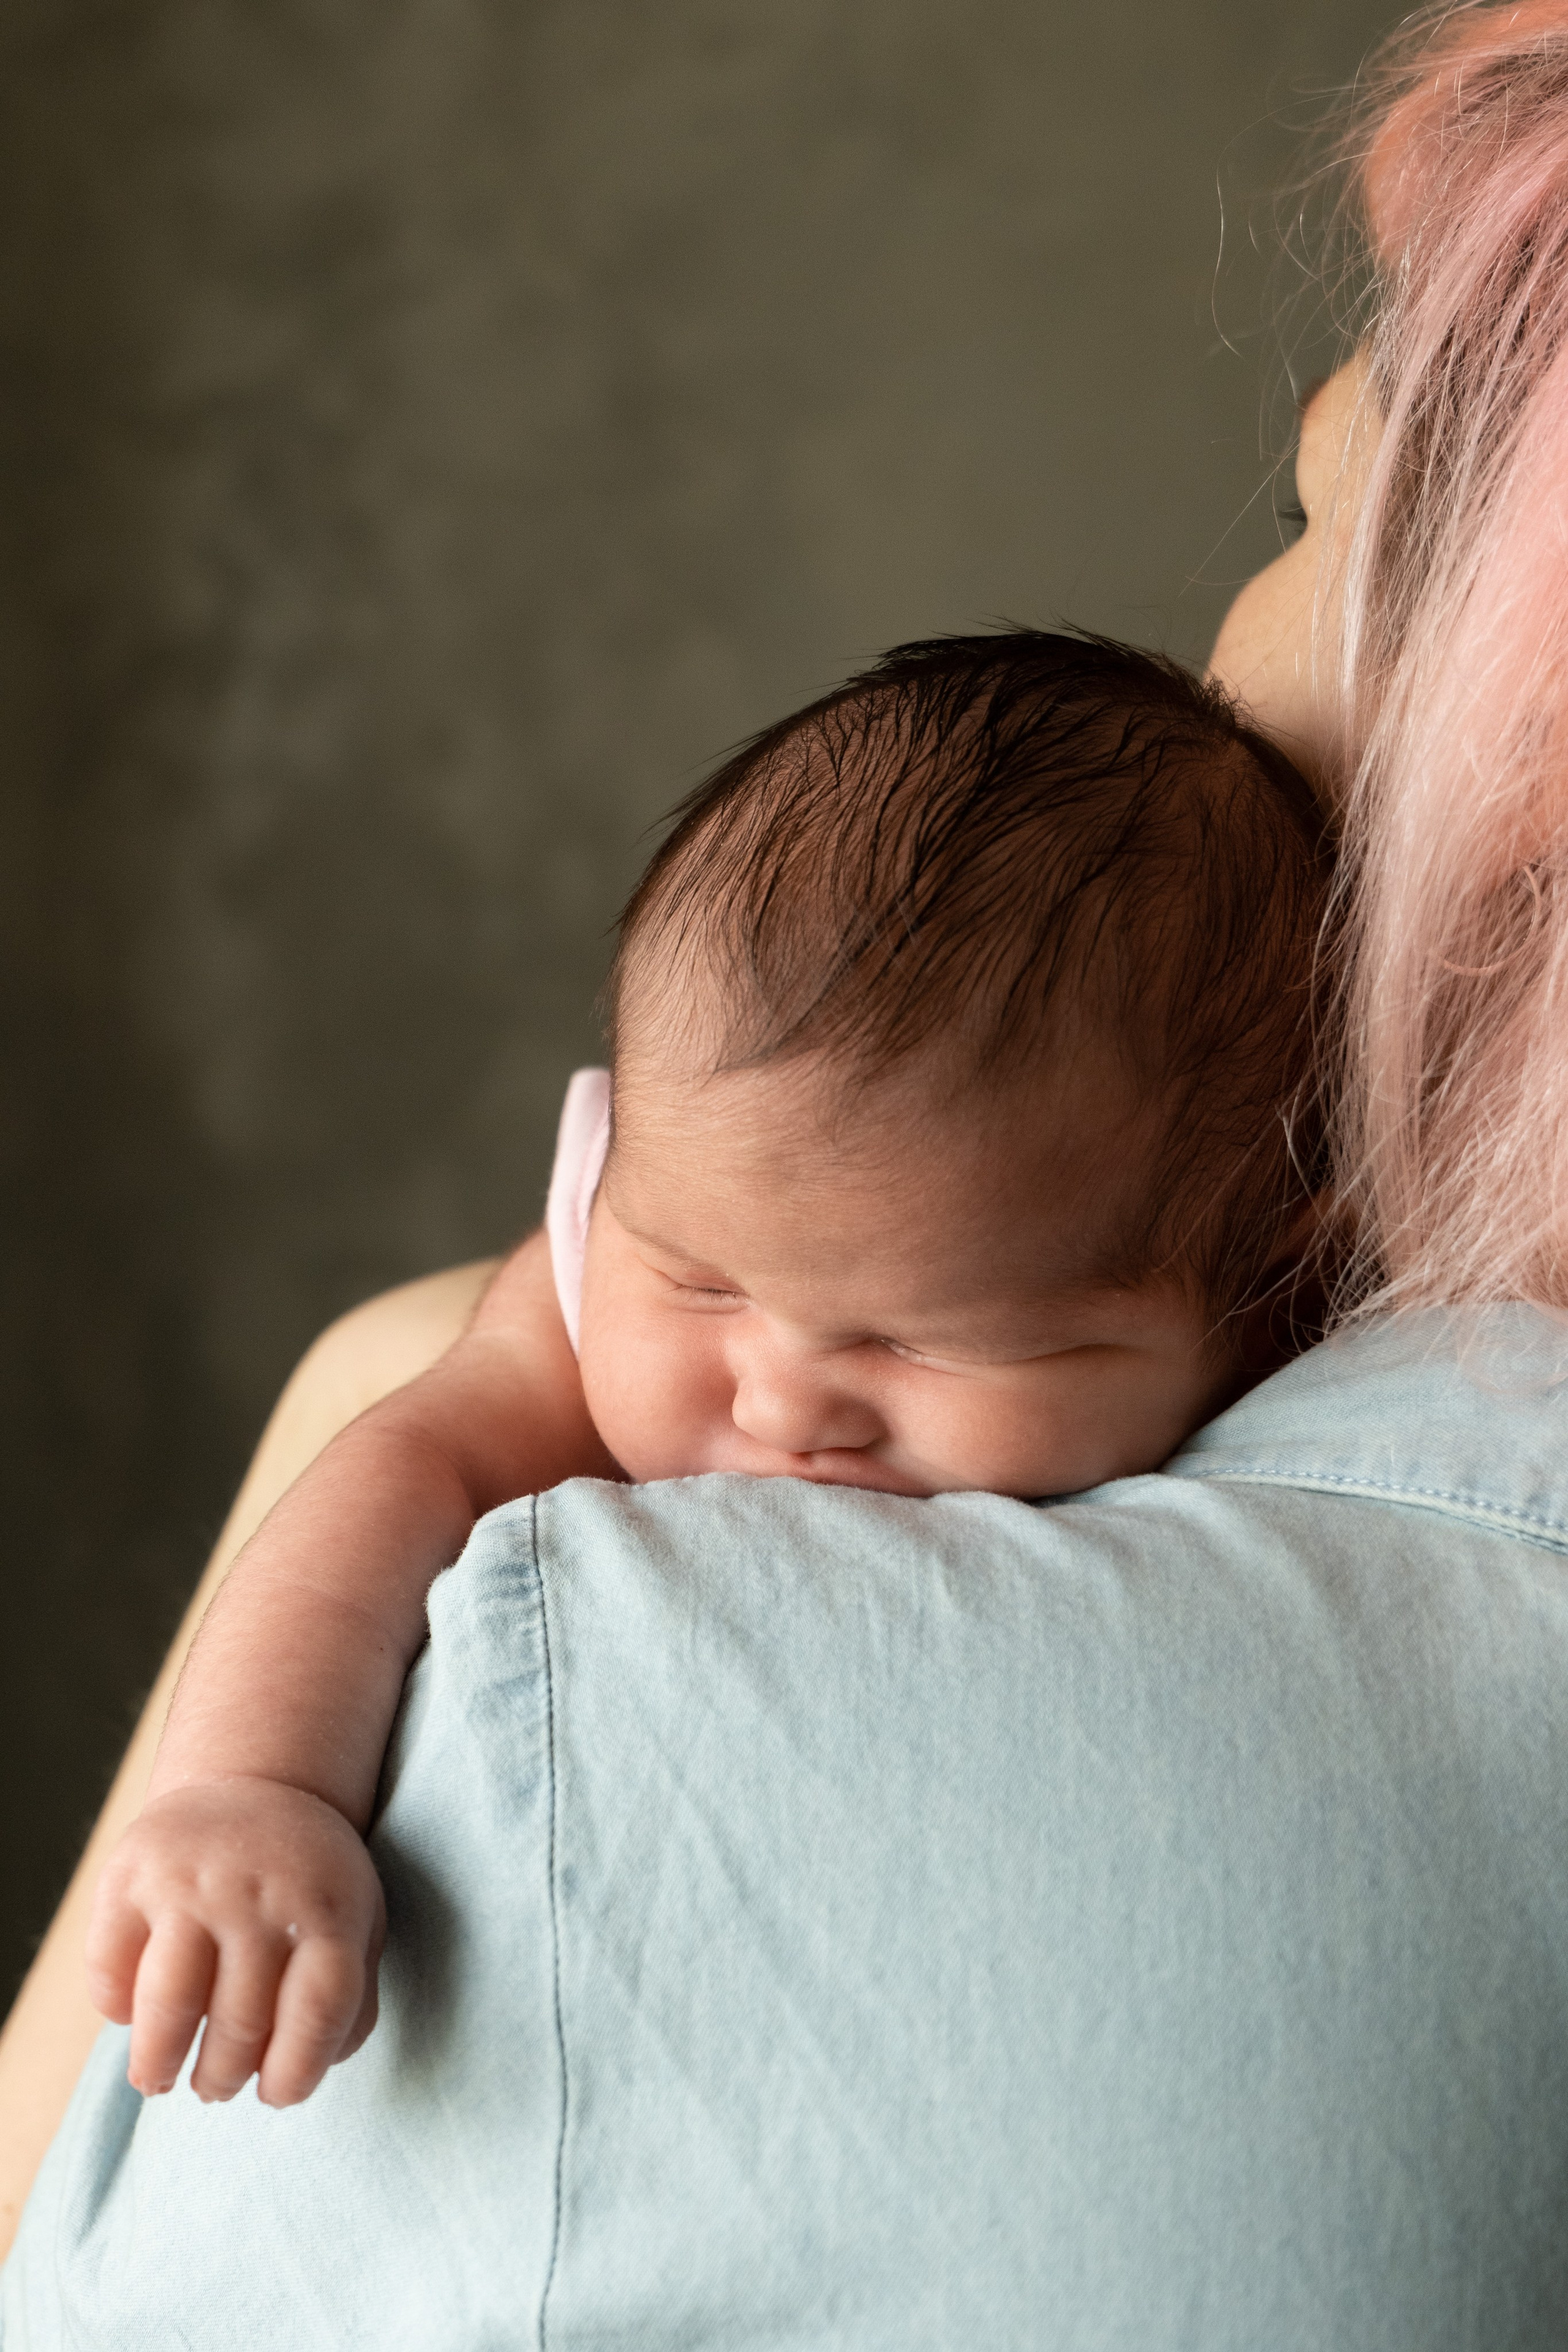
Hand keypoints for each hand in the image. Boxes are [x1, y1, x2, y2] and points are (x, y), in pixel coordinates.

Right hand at [85, 1778, 385, 2106]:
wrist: (256, 1780)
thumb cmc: (309, 1880)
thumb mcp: (356, 1921)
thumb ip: (352, 1998)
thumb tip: (310, 2071)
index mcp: (329, 1908)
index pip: (318, 2014)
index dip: (295, 2073)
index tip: (275, 2095)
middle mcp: (261, 1892)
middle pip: (239, 2023)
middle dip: (223, 2078)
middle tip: (215, 2087)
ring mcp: (193, 1880)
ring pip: (167, 2008)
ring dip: (159, 2064)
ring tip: (160, 2079)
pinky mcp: (131, 1873)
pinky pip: (109, 1968)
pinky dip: (115, 2008)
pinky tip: (131, 2014)